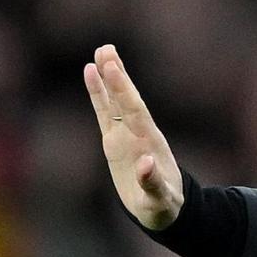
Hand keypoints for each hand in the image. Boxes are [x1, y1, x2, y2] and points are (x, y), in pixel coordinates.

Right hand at [84, 44, 183, 230]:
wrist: (164, 208)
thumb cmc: (163, 205)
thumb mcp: (159, 199)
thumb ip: (152, 182)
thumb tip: (146, 164)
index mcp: (148, 143)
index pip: (134, 110)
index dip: (123, 90)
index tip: (112, 68)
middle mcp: (137, 133)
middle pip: (125, 100)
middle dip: (116, 76)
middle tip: (106, 49)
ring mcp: (126, 135)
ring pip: (115, 102)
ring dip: (108, 79)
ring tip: (101, 52)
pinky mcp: (115, 141)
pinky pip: (105, 113)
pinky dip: (99, 94)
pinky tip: (92, 74)